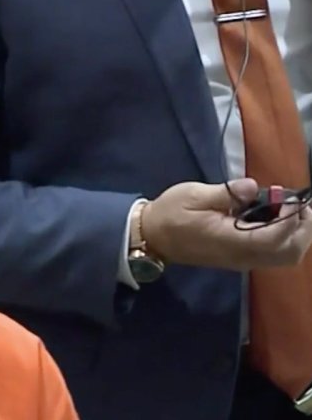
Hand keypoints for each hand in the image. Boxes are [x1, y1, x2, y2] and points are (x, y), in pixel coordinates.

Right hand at [140, 178, 311, 270]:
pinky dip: (286, 239)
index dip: (289, 217)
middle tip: (300, 204)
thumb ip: (226, 193)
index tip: (287, 196)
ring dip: (297, 235)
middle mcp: (241, 257)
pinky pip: (274, 255)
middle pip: (289, 252)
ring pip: (286, 257)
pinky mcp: (240, 259)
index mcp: (229, 241)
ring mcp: (241, 261)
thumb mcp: (192, 195)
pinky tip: (279, 219)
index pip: (275, 237)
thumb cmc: (169, 214)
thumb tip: (253, 187)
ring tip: (293, 210)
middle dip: (303, 228)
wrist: (151, 236)